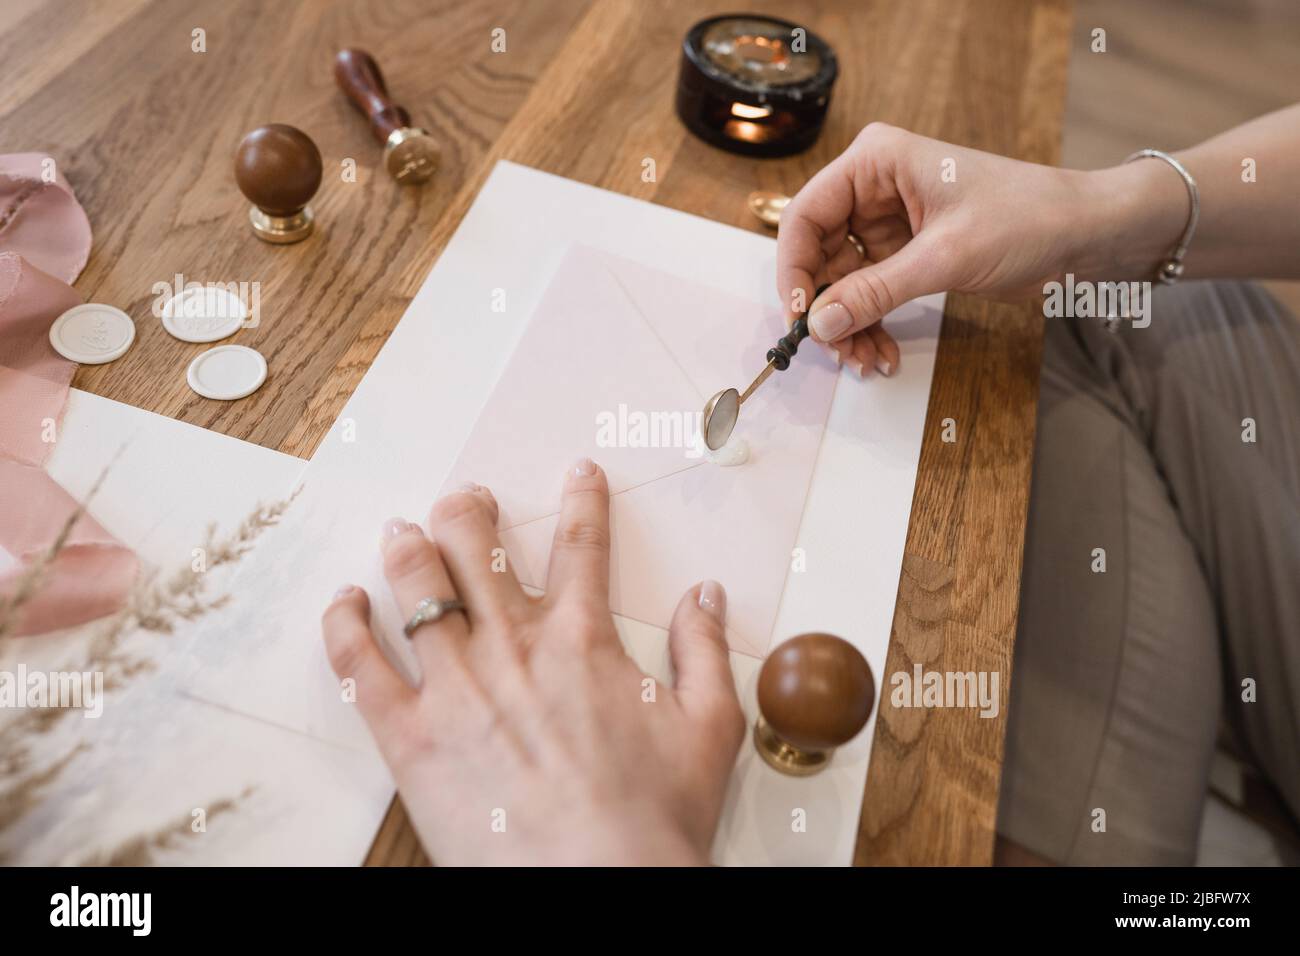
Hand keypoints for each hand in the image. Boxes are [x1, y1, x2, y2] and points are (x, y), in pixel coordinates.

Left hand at [320, 458, 744, 865]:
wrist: (598, 885)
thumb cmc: (651, 819)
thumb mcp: (709, 726)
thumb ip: (705, 649)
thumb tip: (707, 595)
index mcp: (583, 638)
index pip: (583, 545)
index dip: (583, 500)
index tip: (579, 475)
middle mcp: (513, 646)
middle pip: (479, 548)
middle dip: (471, 511)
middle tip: (467, 500)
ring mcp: (456, 686)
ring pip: (418, 588)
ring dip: (409, 548)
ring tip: (403, 531)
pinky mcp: (410, 734)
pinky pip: (362, 662)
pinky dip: (346, 624)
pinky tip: (346, 602)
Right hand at [777, 123, 1132, 372]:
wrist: (1085, 234)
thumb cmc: (1027, 218)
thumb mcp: (945, 256)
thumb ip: (876, 291)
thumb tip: (818, 326)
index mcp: (875, 162)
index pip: (805, 216)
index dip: (795, 269)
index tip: (801, 318)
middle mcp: (873, 188)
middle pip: (817, 254)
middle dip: (825, 308)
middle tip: (836, 351)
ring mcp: (887, 222)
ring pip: (840, 282)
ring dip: (848, 326)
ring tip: (865, 360)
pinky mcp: (905, 253)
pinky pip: (868, 293)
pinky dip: (870, 324)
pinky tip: (881, 351)